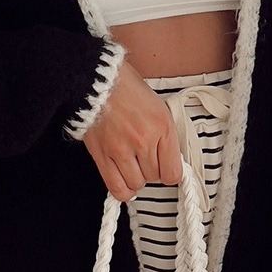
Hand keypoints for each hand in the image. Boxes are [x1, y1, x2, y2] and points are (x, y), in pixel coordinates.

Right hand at [79, 59, 184, 202]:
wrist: (98, 81)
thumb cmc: (128, 89)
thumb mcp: (159, 106)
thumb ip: (166, 135)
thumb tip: (171, 160)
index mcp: (162, 126)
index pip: (173, 172)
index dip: (169, 172)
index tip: (165, 166)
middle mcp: (144, 141)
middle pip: (155, 178)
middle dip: (152, 170)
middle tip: (145, 157)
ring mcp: (122, 150)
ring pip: (137, 184)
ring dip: (136, 178)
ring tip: (133, 165)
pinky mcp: (102, 155)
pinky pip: (116, 188)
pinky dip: (123, 190)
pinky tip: (124, 179)